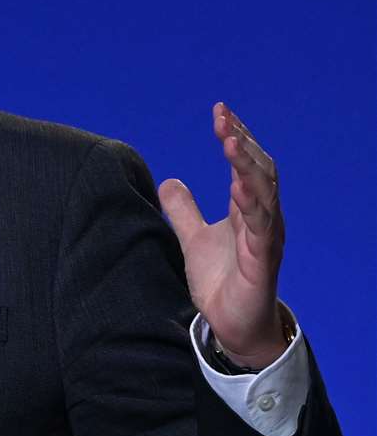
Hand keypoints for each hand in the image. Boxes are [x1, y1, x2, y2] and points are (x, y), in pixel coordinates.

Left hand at [158, 103, 286, 368]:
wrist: (233, 323)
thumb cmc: (223, 280)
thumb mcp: (194, 239)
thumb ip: (184, 211)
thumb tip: (169, 181)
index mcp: (247, 209)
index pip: (244, 164)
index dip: (234, 137)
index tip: (219, 111)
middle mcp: (262, 218)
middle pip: (258, 170)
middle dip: (241, 142)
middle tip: (223, 118)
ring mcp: (265, 238)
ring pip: (264, 193)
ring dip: (247, 166)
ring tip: (230, 141)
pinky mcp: (263, 261)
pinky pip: (262, 228)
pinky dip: (253, 205)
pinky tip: (240, 186)